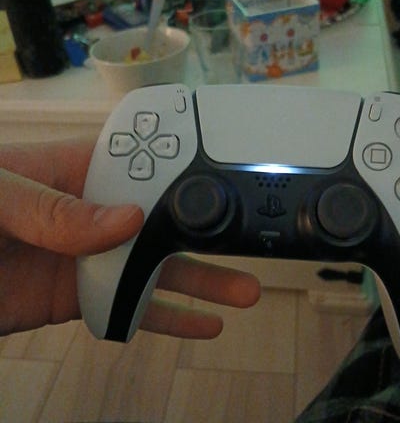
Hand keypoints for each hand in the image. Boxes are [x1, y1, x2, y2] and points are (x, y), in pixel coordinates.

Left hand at [0, 140, 259, 338]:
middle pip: (162, 223)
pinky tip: (202, 327)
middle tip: (250, 244)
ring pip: (156, 270)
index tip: (228, 182)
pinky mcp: (79, 299)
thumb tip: (127, 219)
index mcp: (77, 174)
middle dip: (207, 234)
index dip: (183, 172)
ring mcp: (90, 259)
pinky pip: (129, 310)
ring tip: (244, 293)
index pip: (141, 167)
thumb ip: (54, 207)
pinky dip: (166, 319)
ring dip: (201, 282)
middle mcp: (94, 214)